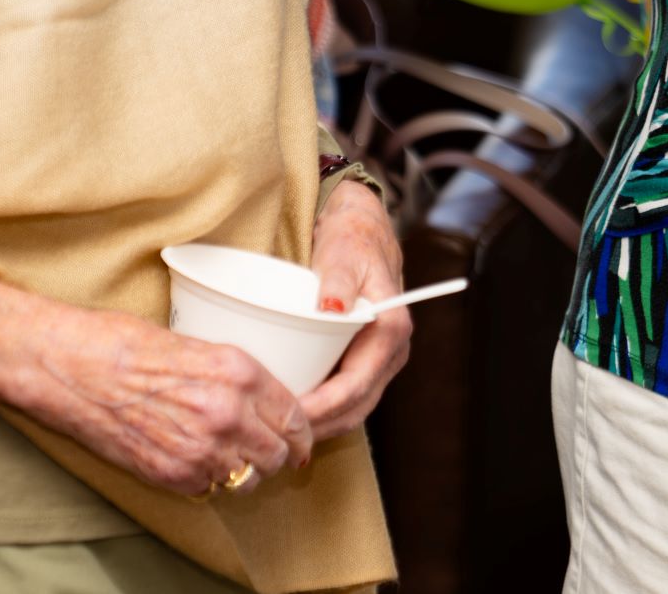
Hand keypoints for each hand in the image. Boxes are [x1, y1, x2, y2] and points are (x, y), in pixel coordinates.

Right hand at [0, 278, 311, 495]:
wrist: (71, 367)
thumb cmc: (124, 343)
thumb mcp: (197, 341)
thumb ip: (234, 374)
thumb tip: (261, 396)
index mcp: (239, 371)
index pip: (296, 415)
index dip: (303, 430)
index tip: (301, 437)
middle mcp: (226, 413)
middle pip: (279, 453)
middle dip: (279, 453)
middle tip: (271, 450)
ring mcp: (199, 448)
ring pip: (249, 477)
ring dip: (246, 470)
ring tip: (234, 457)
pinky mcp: (170, 473)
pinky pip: (210, 487)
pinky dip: (209, 480)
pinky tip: (198, 461)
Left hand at [299, 182, 410, 440]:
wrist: (364, 231)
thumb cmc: (352, 240)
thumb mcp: (343, 253)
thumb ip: (338, 280)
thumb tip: (334, 308)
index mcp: (391, 329)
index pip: (356, 386)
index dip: (322, 408)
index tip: (286, 417)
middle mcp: (392, 351)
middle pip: (356, 407)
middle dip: (318, 427)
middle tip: (275, 437)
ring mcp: (381, 359)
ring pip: (353, 408)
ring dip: (321, 425)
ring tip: (281, 435)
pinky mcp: (367, 360)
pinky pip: (348, 397)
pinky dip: (325, 412)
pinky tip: (295, 416)